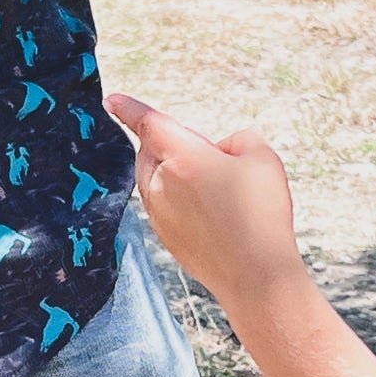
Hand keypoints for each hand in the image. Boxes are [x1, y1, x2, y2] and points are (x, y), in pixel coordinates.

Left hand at [105, 93, 304, 311]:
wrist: (256, 275)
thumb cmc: (262, 214)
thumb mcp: (263, 159)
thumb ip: (239, 140)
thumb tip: (221, 151)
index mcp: (183, 157)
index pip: (149, 122)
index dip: (130, 108)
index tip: (111, 100)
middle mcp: (161, 184)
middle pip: (152, 151)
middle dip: (173, 146)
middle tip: (213, 161)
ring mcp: (159, 214)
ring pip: (155, 179)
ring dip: (175, 174)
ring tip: (216, 193)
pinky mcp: (165, 237)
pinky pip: (163, 206)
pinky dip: (179, 202)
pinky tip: (212, 215)